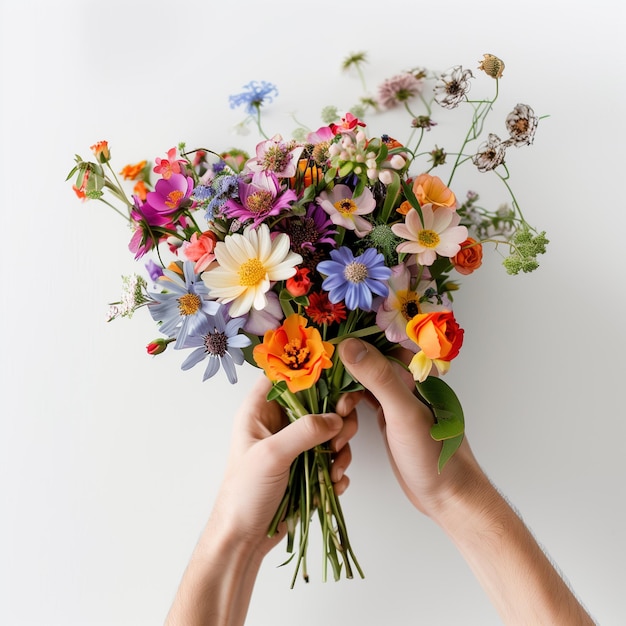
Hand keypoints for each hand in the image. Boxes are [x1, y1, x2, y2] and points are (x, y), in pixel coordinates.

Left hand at [165, 376, 358, 625]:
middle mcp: (278, 423)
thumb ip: (304, 431)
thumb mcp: (271, 455)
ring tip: (335, 468)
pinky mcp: (307, 467)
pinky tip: (333, 483)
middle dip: (335, 417)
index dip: (309, 372)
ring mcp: (294, 445)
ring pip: (330, 430)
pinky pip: (332, 457)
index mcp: (259, 410)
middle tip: (341, 435)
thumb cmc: (244, 494)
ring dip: (341, 447)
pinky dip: (338, 468)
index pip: (284, 375)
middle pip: (317, 401)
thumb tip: (336, 418)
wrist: (244, 539)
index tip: (335, 382)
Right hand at [338, 338, 594, 624]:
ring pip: (362, 387)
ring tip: (340, 421)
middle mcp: (405, 384)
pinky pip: (363, 407)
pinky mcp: (389, 423)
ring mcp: (396, 403)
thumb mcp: (404, 413)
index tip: (329, 348)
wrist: (448, 498)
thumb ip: (379, 378)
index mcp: (415, 374)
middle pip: (367, 364)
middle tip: (331, 395)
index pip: (381, 343)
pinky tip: (343, 430)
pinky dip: (349, 415)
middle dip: (344, 376)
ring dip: (345, 399)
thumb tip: (348, 346)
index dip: (354, 342)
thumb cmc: (434, 455)